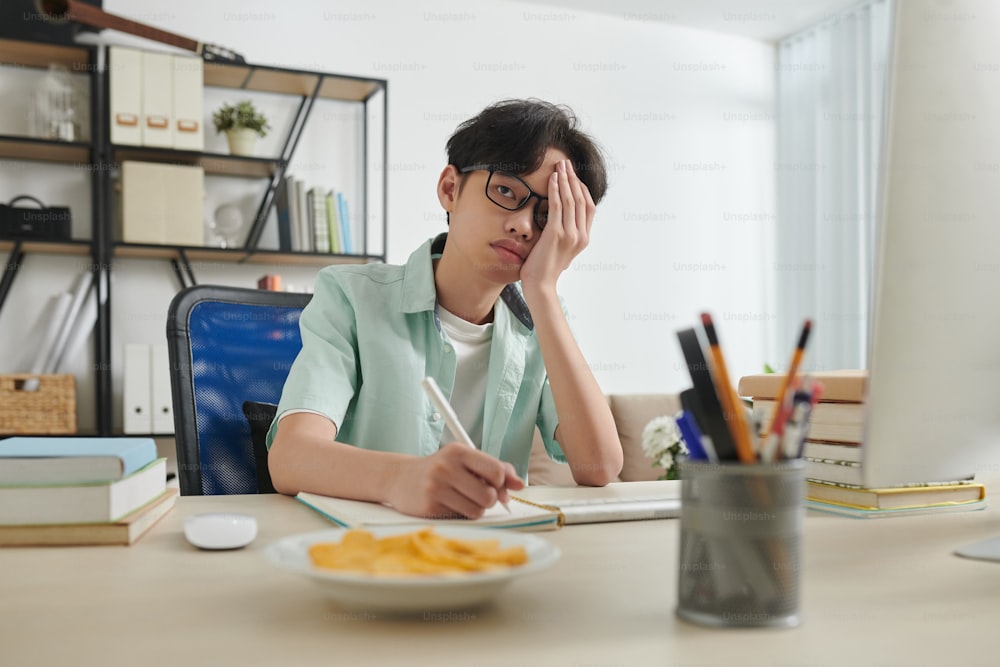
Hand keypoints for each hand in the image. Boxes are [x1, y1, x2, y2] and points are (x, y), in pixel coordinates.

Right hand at [385, 443, 524, 518]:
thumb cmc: (440, 469)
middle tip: (476, 493)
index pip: (496, 470)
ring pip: (477, 510)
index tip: (495, 484)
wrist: (401, 478)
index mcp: (459, 452)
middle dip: (488, 499)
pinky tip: (448, 504)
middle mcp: (446, 467)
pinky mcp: (429, 507)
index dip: (501, 482)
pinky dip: (460, 514)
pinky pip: (461, 518)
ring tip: (462, 498)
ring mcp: (436, 488)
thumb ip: (496, 469)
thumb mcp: (465, 461)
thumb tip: (519, 485)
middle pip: (489, 496)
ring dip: (475, 509)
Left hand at [519, 159, 595, 291]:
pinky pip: (558, 206)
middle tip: (566, 163)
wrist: (540, 285)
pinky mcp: (556, 234)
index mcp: (584, 238)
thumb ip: (564, 234)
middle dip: (574, 178)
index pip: (589, 207)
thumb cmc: (545, 269)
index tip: (573, 175)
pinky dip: (556, 190)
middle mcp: (581, 235)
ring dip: (565, 180)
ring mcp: (570, 235)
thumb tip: (560, 220)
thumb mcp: (560, 249)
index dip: (582, 188)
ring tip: (559, 166)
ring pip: (572, 200)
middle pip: (582, 199)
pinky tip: (553, 179)